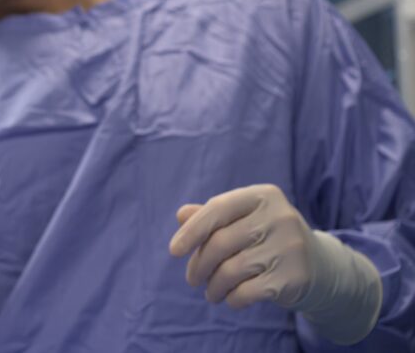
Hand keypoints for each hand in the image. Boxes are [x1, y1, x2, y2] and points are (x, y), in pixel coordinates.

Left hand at [169, 184, 381, 344]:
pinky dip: (232, 298)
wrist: (321, 268)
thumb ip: (213, 216)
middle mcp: (280, 217)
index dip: (191, 231)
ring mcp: (290, 247)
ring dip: (213, 286)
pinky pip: (247, 291)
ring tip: (210, 292)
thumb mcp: (244, 220)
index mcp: (263, 196)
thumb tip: (181, 215)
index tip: (174, 251)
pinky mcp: (295, 277)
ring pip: (231, 270)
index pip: (217, 209)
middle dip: (199, 265)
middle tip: (193, 278)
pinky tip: (231, 299)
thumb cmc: (268, 239)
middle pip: (220, 243)